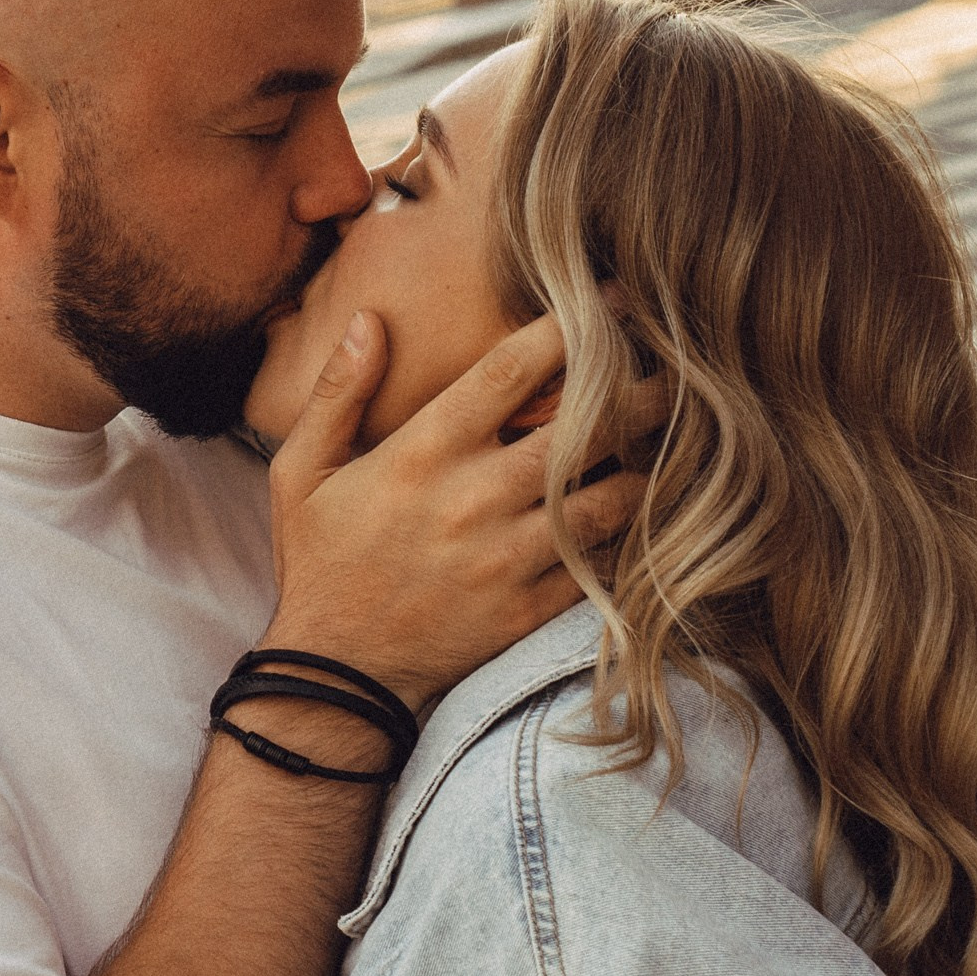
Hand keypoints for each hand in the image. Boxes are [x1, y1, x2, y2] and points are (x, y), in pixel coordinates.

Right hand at [264, 311, 648, 713]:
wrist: (335, 670)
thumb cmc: (319, 562)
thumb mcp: (302, 471)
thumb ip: (337, 392)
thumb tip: (371, 320)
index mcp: (423, 454)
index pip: (511, 372)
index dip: (570, 331)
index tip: (608, 305)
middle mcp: (473, 499)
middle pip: (584, 430)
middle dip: (638, 393)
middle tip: (674, 371)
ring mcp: (505, 558)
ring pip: (607, 498)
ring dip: (647, 465)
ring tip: (674, 440)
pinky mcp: (526, 608)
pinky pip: (599, 564)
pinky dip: (627, 537)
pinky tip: (647, 514)